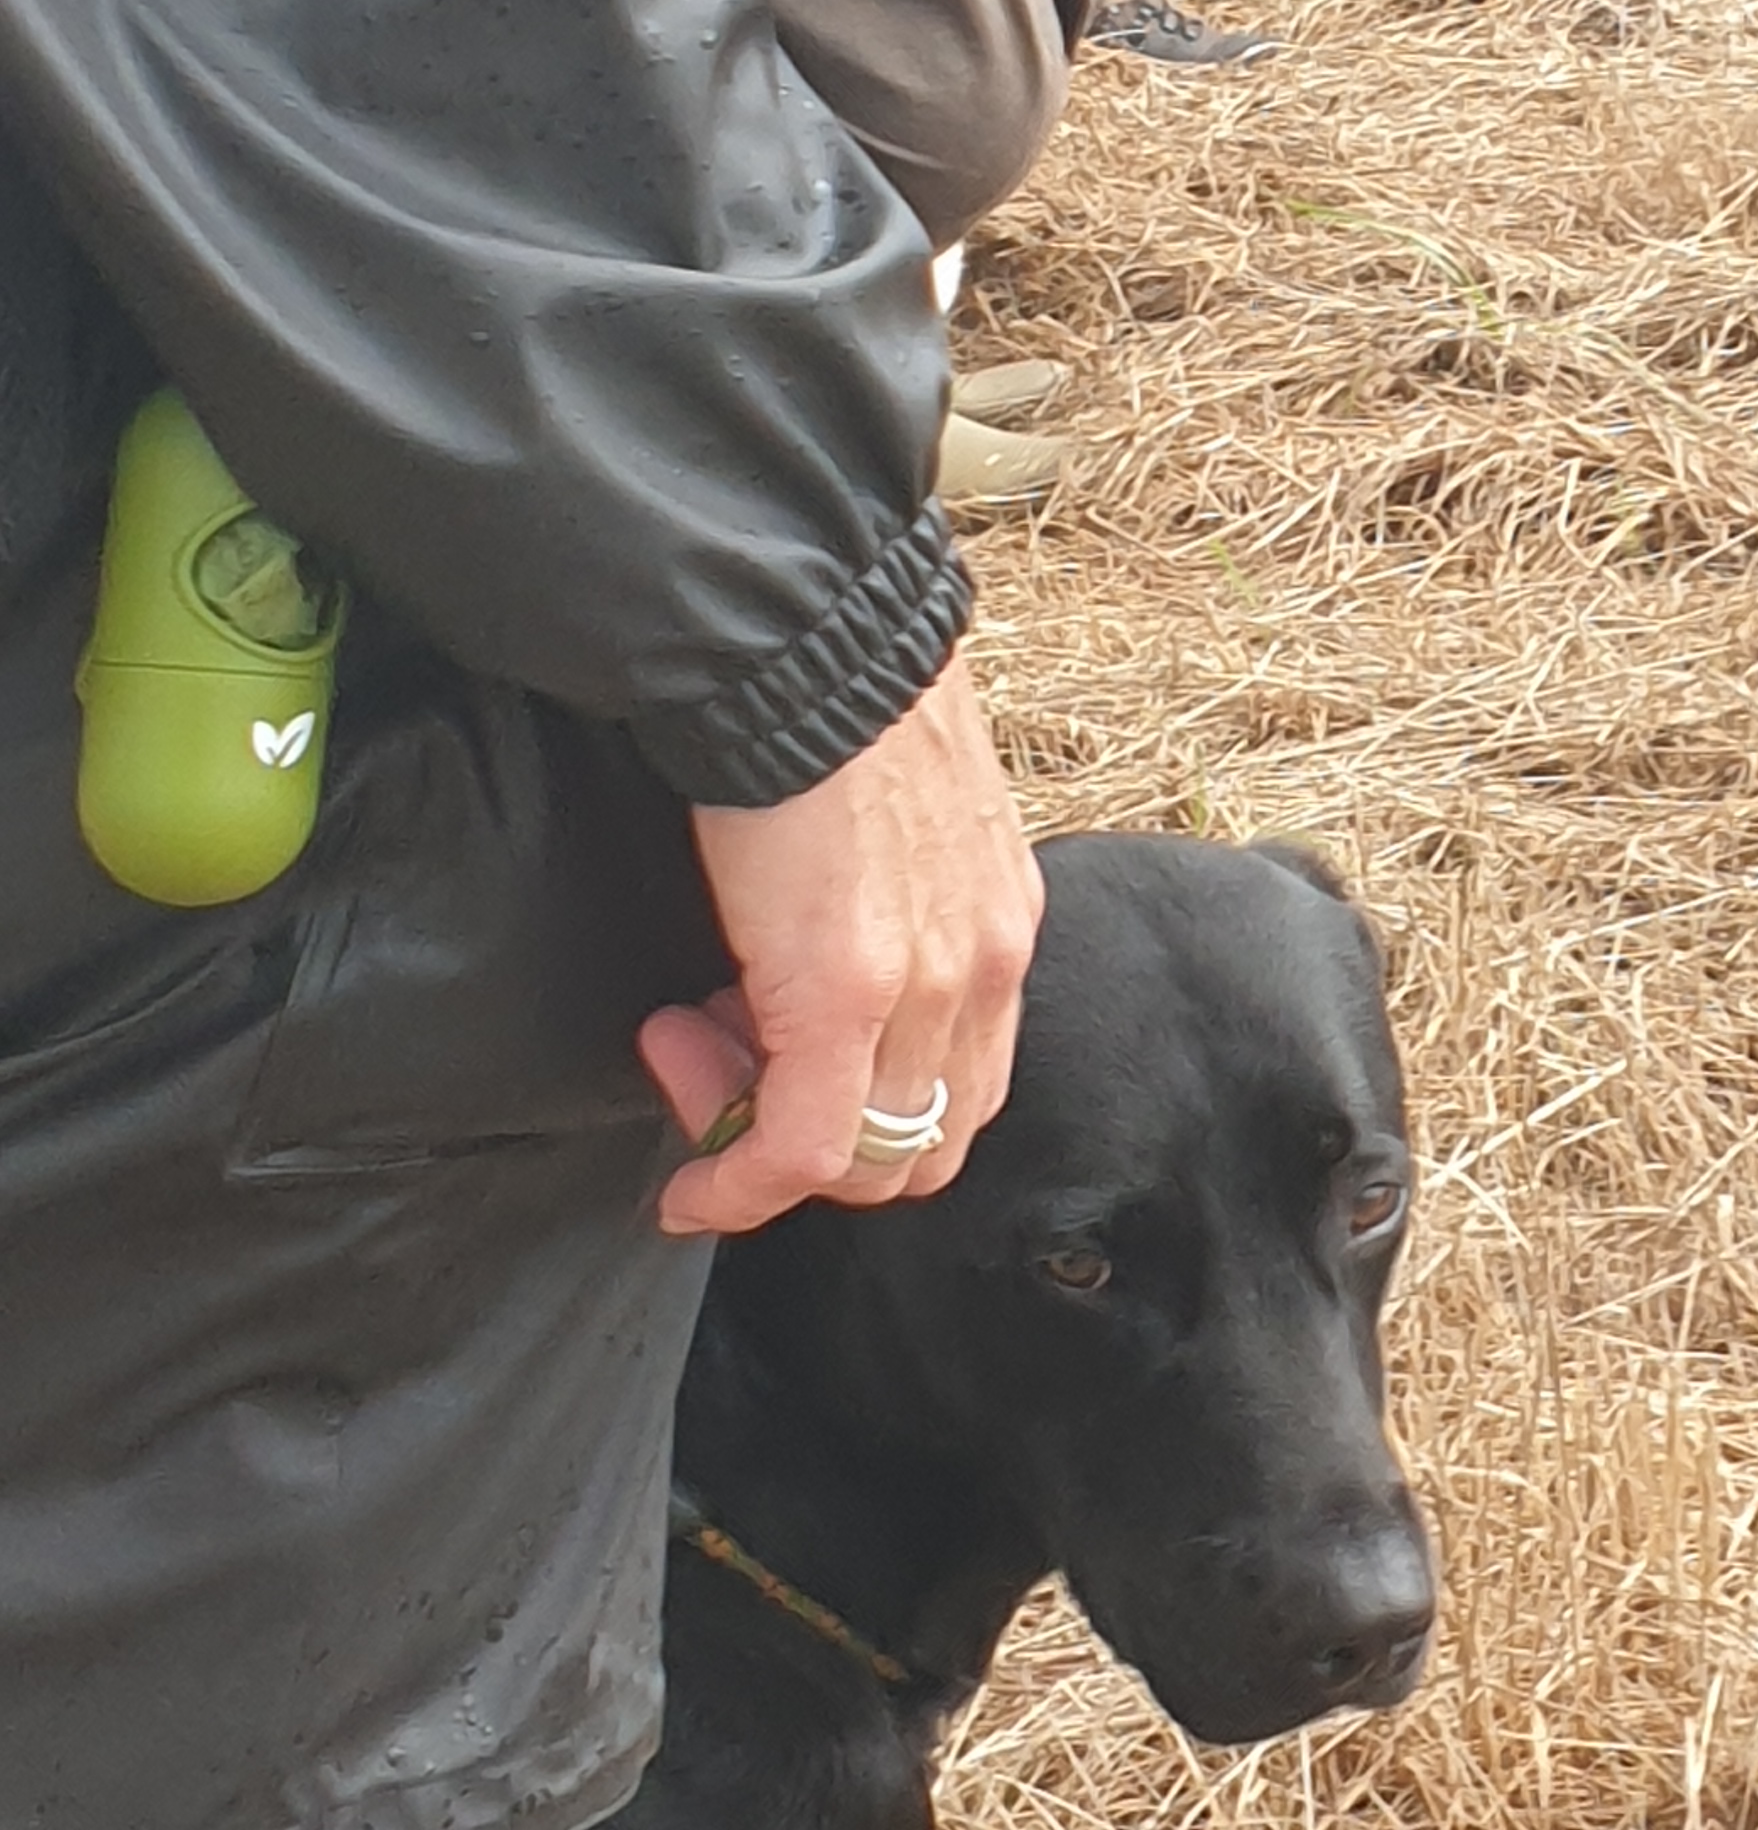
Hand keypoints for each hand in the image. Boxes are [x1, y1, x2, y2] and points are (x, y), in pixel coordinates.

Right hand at [639, 654, 1039, 1235]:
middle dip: (818, 1137)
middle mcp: (987, 964)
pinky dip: (739, 1187)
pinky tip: (686, 1186)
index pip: (961, 1085)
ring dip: (762, 1144)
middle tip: (721, 1057)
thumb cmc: (831, 707)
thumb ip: (894, 906)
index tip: (771, 1057)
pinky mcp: (843, 994)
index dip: (866, 1105)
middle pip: (923, 1142)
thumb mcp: (904, 822)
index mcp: (1001, 921)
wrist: (799, 641)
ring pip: (863, 1158)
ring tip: (683, 1045)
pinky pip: (801, 1149)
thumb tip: (810, 961)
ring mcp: (925, 986)